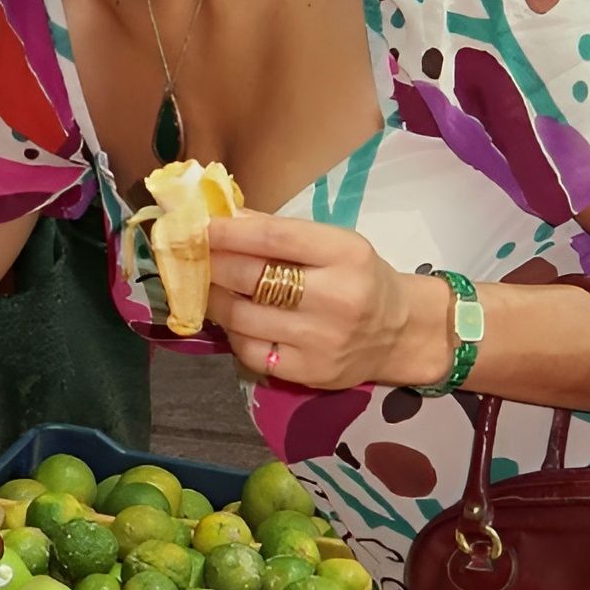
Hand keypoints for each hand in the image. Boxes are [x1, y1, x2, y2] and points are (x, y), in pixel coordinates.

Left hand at [206, 210, 451, 390]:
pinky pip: (252, 352)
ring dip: (214, 299)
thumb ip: (280, 232)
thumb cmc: (358, 277)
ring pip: (244, 318)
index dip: (228, 233)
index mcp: (346, 254)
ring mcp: (322, 340)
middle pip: (252, 278)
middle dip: (212, 264)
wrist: (399, 332)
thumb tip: (222, 217)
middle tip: (190, 256)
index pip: (274, 239)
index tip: (199, 227)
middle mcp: (337, 298)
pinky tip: (231, 319)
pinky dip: (233, 333)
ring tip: (204, 287)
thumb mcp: (334, 244)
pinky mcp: (310, 372)